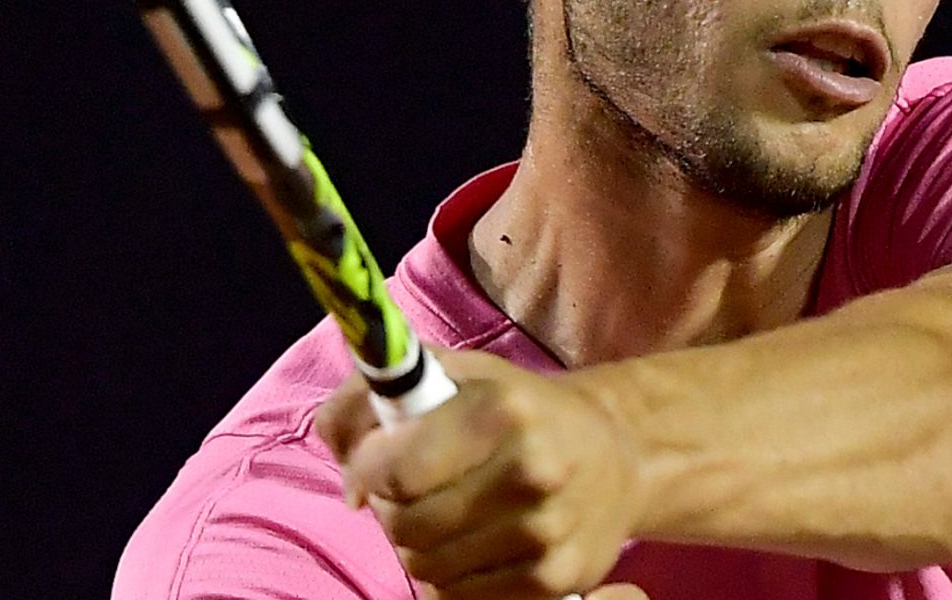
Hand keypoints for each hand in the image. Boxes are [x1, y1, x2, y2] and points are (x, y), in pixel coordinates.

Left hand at [316, 349, 647, 599]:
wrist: (619, 455)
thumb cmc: (518, 408)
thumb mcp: (454, 374)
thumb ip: (376, 390)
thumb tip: (332, 438)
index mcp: (500, 410)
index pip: (398, 468)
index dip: (363, 474)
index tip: (363, 472)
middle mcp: (530, 470)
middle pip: (407, 524)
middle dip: (389, 510)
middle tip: (404, 494)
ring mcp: (545, 531)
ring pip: (428, 567)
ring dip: (415, 546)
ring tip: (438, 516)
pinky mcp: (555, 579)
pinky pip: (461, 597)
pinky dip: (448, 578)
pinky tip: (467, 545)